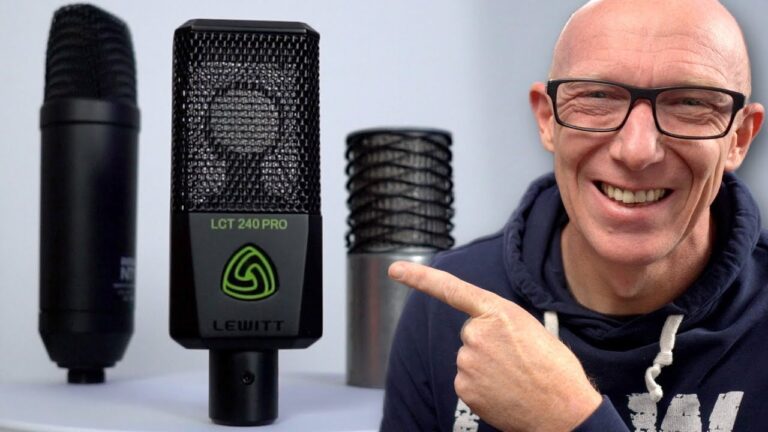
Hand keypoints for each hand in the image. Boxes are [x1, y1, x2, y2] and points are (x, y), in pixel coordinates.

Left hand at [389, 261, 601, 431]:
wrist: (565, 412)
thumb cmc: (554, 370)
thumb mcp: (532, 329)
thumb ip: (500, 323)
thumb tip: (485, 331)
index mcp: (498, 312)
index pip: (451, 289)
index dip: (419, 277)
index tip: (395, 269)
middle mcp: (477, 334)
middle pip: (469, 333)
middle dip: (487, 344)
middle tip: (516, 358)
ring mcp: (467, 362)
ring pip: (468, 359)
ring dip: (486, 367)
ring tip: (515, 376)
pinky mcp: (463, 387)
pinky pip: (467, 380)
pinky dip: (482, 387)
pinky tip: (504, 391)